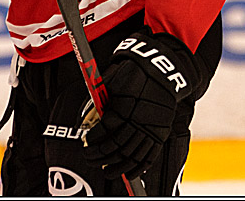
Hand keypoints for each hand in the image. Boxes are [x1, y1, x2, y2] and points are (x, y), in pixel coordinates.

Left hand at [81, 29, 201, 178]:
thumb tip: (83, 121)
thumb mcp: (110, 83)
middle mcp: (138, 119)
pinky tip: (128, 173)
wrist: (159, 70)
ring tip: (105, 171)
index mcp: (123, 106)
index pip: (104, 130)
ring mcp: (151, 128)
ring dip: (117, 166)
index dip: (92, 139)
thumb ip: (97, 103)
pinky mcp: (161, 133)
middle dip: (100, 155)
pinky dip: (138, 168)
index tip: (85, 142)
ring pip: (132, 155)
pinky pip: (149, 156)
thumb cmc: (130, 74)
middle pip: (116, 145)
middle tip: (89, 158)